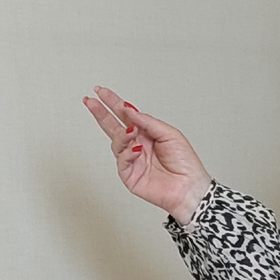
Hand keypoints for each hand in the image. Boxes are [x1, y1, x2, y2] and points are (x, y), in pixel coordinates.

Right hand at [83, 86, 212, 223]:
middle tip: (90, 100)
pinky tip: (137, 149)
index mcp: (147, 133)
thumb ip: (149, 122)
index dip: (113, 103)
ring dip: (122, 134)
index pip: (126, 116)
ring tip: (131, 131)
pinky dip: (128, 153)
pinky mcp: (129, 175)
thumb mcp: (170, 134)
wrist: (189, 187)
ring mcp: (132, 160)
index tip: (101, 92)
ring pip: (117, 142)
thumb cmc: (185, 163)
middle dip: (101, 113)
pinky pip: (122, 160)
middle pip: (113, 126)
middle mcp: (137, 144)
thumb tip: (129, 111)